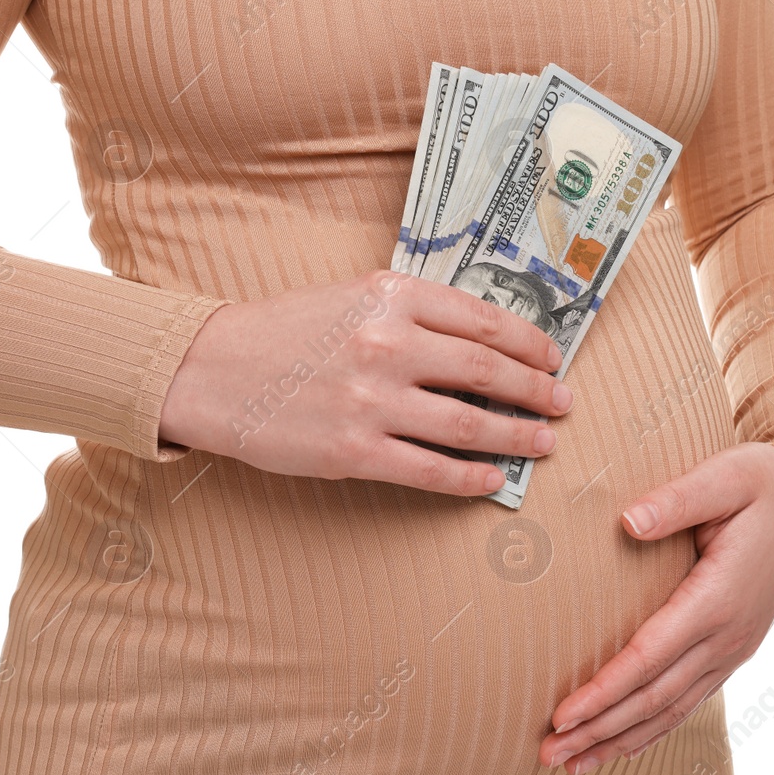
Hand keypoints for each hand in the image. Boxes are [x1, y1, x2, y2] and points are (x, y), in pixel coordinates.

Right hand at [157, 269, 573, 494]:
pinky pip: (431, 469)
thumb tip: (483, 342)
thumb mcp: (351, 296)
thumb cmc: (282, 332)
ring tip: (542, 442)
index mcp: (391, 296)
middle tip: (562, 403)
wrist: (211, 370)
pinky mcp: (353, 450)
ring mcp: (371, 400)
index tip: (553, 358)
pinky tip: (492, 478)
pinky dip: (472, 477)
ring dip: (517, 436)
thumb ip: (412, 311)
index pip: (484, 321)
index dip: (530, 344)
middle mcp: (387, 344)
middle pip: (487, 373)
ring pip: (469, 425)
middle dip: (537, 391)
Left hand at [538, 441, 773, 773]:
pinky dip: (650, 730)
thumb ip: (676, 500)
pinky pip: (687, 701)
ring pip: (670, 710)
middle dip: (598, 730)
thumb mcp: (725, 476)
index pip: (648, 657)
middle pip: (653, 698)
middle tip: (548, 754)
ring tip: (571, 766)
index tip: (562, 715)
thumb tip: (627, 522)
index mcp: (717, 598)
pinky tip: (618, 746)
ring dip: (618, 740)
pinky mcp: (731, 651)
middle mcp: (727, 636)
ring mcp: (732, 650)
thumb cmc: (762, 485)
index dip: (604, 691)